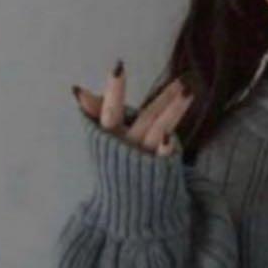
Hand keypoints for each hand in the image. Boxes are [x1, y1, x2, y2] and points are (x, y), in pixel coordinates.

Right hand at [71, 59, 193, 157]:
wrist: (126, 200)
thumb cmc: (115, 159)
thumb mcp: (102, 136)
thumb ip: (95, 112)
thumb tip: (78, 91)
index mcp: (111, 135)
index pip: (111, 110)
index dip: (114, 91)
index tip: (119, 67)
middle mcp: (127, 145)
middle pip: (146, 119)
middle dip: (163, 100)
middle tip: (182, 81)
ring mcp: (143, 158)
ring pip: (159, 131)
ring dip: (174, 111)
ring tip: (189, 91)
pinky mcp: (159, 169)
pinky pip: (163, 157)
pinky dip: (165, 148)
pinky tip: (171, 137)